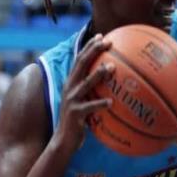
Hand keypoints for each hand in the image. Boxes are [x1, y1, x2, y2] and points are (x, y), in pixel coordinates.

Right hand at [54, 34, 114, 154]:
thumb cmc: (79, 119)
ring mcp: (72, 100)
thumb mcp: (84, 100)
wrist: (64, 141)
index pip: (80, 59)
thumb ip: (93, 88)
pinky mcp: (75, 114)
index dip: (90, 46)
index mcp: (72, 82)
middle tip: (108, 42)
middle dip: (94, 51)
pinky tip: (112, 102)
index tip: (101, 35)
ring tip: (112, 68)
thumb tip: (112, 77)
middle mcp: (70, 87)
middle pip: (81, 64)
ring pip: (86, 83)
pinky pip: (90, 107)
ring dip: (99, 74)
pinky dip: (100, 103)